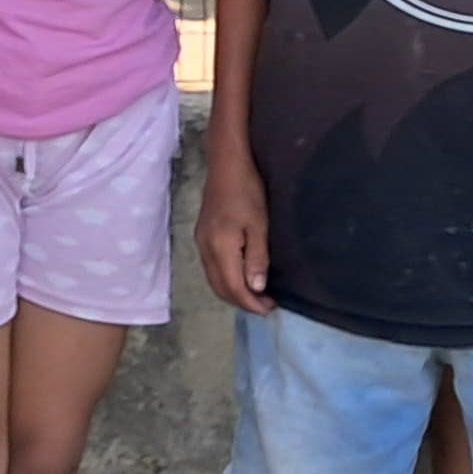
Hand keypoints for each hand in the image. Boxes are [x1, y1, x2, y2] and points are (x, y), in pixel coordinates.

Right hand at [197, 163, 272, 313]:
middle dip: (241, 301)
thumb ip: (256, 258)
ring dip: (233, 291)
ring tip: (256, 293)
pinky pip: (211, 267)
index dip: (251, 303)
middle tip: (266, 305)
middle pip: (219, 287)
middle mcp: (205, 248)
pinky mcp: (202, 235)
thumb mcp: (259, 225)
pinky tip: (241, 275)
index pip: (233, 287)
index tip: (271, 309)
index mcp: (220, 247)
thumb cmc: (248, 192)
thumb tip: (256, 288)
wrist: (226, 165)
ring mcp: (201, 241)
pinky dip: (226, 279)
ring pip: (213, 279)